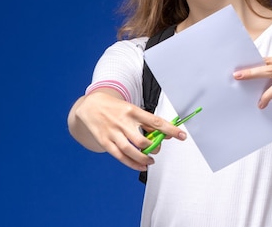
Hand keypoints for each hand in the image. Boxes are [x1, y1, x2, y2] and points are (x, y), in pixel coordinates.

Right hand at [69, 90, 185, 170]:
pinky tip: (140, 165)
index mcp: (133, 111)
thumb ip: (148, 122)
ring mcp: (112, 132)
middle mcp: (123, 122)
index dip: (170, 129)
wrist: (90, 106)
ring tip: (150, 160)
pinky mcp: (105, 141)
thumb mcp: (133, 109)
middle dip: (153, 148)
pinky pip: (119, 156)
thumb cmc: (116, 108)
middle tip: (156, 149)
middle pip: (142, 140)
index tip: (181, 135)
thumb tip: (166, 133)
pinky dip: (131, 163)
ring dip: (143, 158)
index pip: (155, 121)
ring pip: (131, 150)